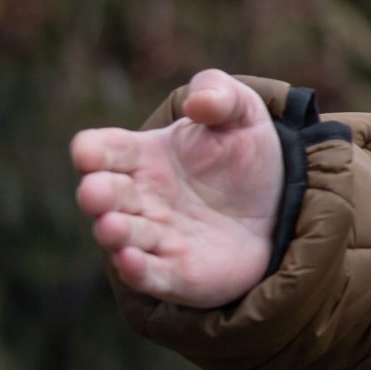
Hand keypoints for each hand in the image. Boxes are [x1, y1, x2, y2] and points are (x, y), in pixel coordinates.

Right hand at [70, 68, 280, 305]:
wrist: (281, 203)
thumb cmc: (246, 153)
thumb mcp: (240, 112)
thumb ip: (219, 94)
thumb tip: (200, 101)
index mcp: (142, 156)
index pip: (102, 150)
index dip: (92, 151)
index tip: (89, 152)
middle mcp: (139, 198)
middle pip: (103, 195)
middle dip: (96, 195)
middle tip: (96, 193)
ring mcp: (156, 237)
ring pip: (121, 238)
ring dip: (113, 234)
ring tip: (112, 226)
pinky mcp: (178, 273)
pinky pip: (150, 275)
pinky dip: (137, 271)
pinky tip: (131, 262)